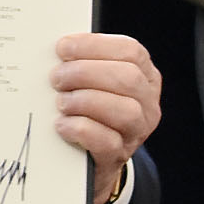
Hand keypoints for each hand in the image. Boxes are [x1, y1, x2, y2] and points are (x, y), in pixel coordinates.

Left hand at [51, 33, 161, 203]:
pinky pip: (107, 141)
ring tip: (61, 101)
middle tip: (57, 77)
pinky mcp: (118, 156)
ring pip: (125, 110)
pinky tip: (61, 124)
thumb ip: (83, 63)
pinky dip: (81, 129)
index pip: (130, 51)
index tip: (63, 47)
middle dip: (86, 72)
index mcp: (145, 75)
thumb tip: (56, 48)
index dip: (95, 45)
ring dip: (86, 100)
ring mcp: (137, 132)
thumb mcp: (94, 83)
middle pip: (129, 78)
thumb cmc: (89, 110)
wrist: (91, 158)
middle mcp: (147, 103)